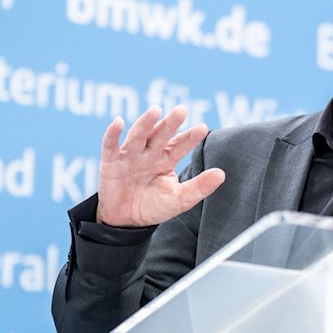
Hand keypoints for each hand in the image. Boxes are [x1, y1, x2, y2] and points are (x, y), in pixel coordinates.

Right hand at [96, 105, 225, 226]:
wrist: (126, 222)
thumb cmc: (153, 207)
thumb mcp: (180, 199)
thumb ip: (200, 187)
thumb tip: (222, 174)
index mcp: (166, 160)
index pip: (180, 145)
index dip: (189, 137)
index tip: (202, 129)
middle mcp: (149, 153)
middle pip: (161, 135)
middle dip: (170, 123)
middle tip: (181, 110)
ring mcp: (130, 156)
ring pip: (139, 135)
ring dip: (146, 122)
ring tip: (155, 111)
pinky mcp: (111, 162)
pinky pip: (110, 145)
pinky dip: (112, 133)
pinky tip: (118, 122)